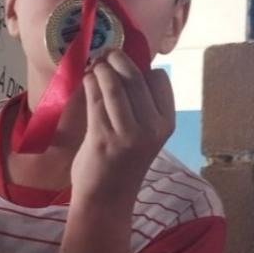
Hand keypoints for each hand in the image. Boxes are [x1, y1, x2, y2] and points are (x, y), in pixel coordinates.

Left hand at [71, 50, 174, 205]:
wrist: (107, 199)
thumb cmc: (122, 162)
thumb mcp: (144, 134)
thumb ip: (140, 106)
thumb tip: (123, 65)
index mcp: (166, 124)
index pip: (159, 79)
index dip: (141, 67)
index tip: (125, 65)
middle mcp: (151, 128)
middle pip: (136, 77)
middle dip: (118, 59)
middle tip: (106, 53)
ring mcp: (128, 134)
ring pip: (115, 85)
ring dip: (102, 69)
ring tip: (95, 65)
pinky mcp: (103, 137)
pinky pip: (96, 99)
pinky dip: (90, 83)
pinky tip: (87, 79)